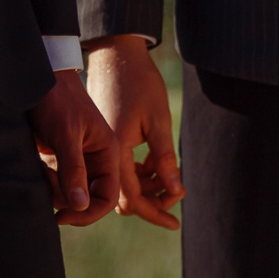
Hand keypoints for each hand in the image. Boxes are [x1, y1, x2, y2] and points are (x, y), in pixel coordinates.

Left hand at [28, 68, 122, 226]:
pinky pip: (57, 182)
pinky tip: (39, 165)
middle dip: (67, 201)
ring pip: (70, 193)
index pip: (107, 197)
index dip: (88, 213)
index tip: (63, 216)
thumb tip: (80, 206)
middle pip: (88, 199)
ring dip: (54, 190)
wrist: (37, 77)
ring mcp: (78, 159)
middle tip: (46, 186)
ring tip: (42, 170)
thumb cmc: (57, 99)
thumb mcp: (66, 135)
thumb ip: (74, 170)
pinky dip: (47, 181)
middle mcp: (96, 159)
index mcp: (108, 153)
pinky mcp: (60, 157)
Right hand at [85, 37, 183, 228]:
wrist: (116, 54)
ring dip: (147, 186)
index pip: (132, 200)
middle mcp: (103, 154)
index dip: (155, 214)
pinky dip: (139, 171)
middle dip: (152, 201)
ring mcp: (102, 148)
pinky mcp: (104, 141)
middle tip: (176, 193)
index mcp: (114, 151)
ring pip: (124, 183)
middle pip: (125, 197)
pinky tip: (155, 162)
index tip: (175, 224)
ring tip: (170, 177)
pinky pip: (120, 167)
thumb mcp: (158, 121)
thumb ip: (165, 160)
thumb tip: (176, 192)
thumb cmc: (139, 83)